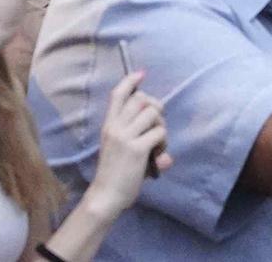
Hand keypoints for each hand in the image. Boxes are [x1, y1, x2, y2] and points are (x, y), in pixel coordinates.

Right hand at [86, 71, 173, 211]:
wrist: (105, 197)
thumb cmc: (113, 175)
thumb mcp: (119, 151)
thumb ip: (138, 142)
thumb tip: (167, 156)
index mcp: (109, 126)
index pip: (117, 95)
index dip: (130, 82)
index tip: (141, 74)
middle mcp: (115, 127)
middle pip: (141, 99)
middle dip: (155, 106)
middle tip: (157, 125)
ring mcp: (125, 136)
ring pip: (153, 113)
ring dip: (161, 125)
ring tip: (158, 143)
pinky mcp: (137, 148)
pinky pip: (159, 133)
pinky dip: (163, 141)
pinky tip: (158, 154)